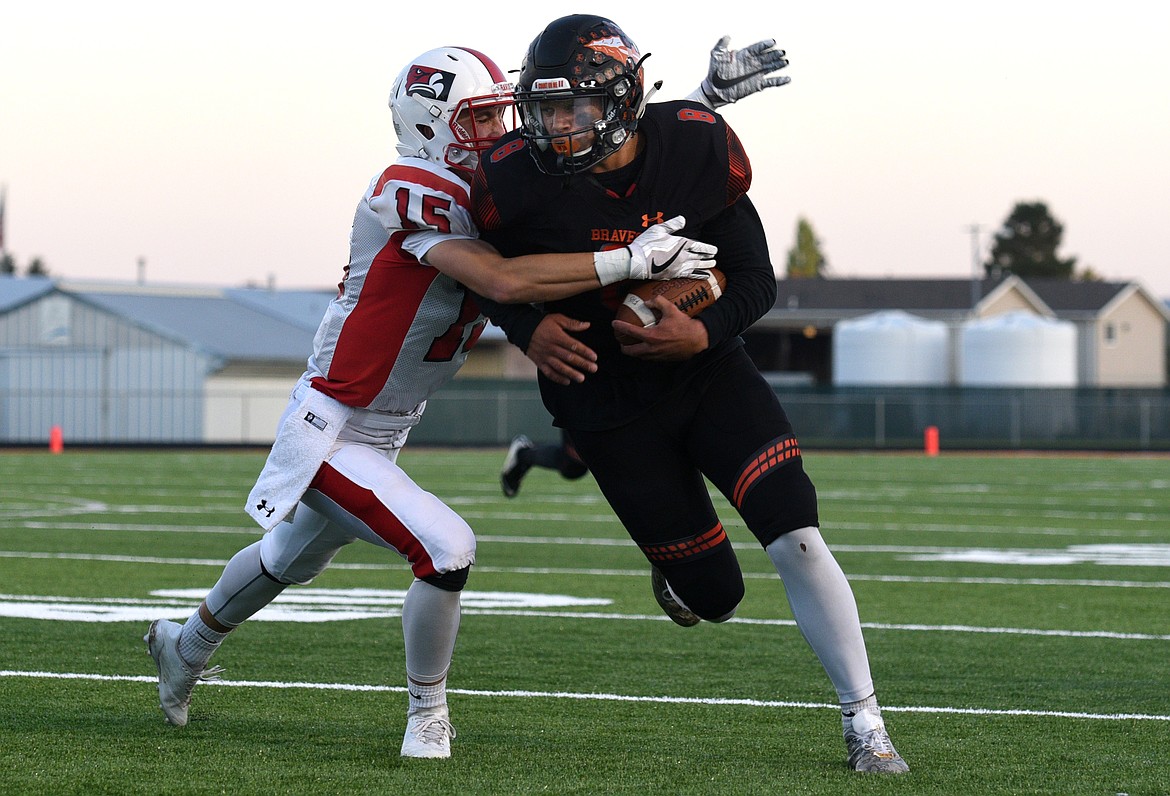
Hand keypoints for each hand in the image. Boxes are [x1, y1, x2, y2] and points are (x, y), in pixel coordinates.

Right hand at [526, 314, 597, 384]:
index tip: (594, 357)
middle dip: (582, 364)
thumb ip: (572, 323)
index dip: (585, 352)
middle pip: (569, 357)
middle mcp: (551, 348)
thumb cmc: (542, 323)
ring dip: (571, 373)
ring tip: (581, 378)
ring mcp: (545, 356)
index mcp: (557, 336)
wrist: (522, 329)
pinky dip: (557, 378)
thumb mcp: (557, 319)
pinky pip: (548, 372)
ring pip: (559, 367)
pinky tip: (567, 381)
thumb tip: (587, 325)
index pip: (574, 345)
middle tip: (593, 369)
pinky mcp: (539, 362)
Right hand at [592, 215, 716, 284]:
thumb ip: (672, 225)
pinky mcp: (673, 275)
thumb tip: (683, 219)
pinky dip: (698, 275)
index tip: (714, 250)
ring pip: (696, 267)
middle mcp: (682, 256)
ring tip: (712, 266)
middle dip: (708, 258)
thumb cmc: (646, 243)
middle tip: (715, 258)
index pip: (698, 246)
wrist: (637, 261)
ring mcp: (678, 267)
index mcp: (680, 244)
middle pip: (699, 257)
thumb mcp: (659, 229)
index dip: (708, 248)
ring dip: (705, 266)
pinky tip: (703, 276)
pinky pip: (689, 275)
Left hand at [612, 297, 709, 360]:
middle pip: (631, 351)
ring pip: (639, 357)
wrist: (697, 340)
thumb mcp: (671, 309)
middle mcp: (652, 348)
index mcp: (651, 336)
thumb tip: (647, 301)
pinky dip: (644, 354)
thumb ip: (658, 302)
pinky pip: (649, 358)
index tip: (614, 324)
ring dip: (633, 352)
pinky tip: (646, 349)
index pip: (631, 332)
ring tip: (632, 346)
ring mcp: (657, 356)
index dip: (620, 327)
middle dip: (623, 347)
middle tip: (621, 341)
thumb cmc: (684, 325)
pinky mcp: (663, 360)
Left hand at [700, 36, 789, 107]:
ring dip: (778, 65)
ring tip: (786, 62)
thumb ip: (721, 45)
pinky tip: (787, 79)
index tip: (773, 42)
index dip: (765, 45)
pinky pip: (770, 82)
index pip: (757, 48)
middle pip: (766, 57)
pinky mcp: (757, 85)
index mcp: (744, 55)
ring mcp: (755, 74)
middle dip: (774, 54)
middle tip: (782, 52)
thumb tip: (727, 36)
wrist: (713, 90)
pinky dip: (779, 81)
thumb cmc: (714, 72)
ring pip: (770, 68)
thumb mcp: (716, 56)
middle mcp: (752, 63)